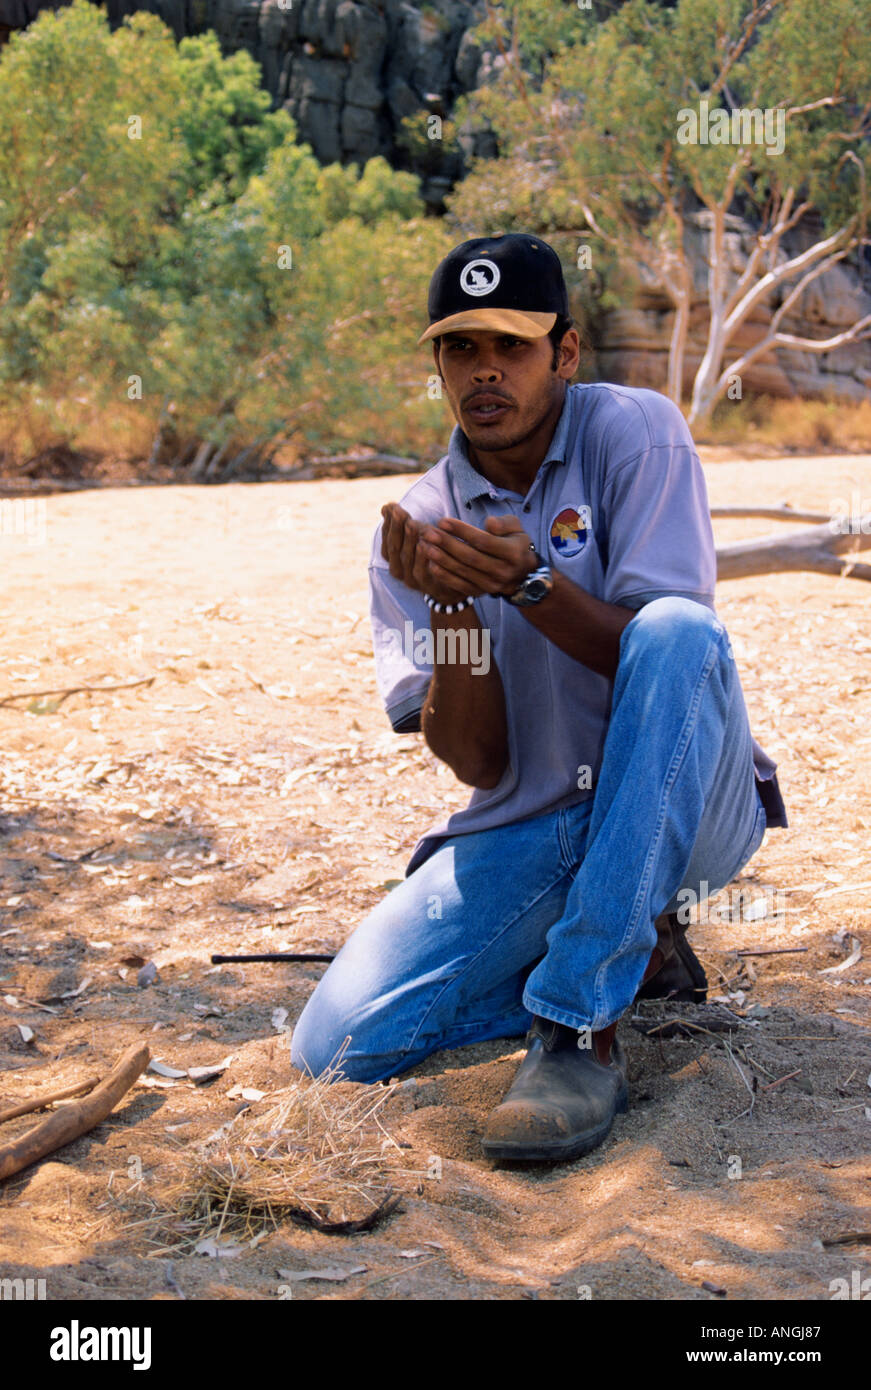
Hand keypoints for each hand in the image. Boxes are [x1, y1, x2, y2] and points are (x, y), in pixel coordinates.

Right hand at [380, 502, 470, 603]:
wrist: (454, 579)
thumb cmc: (434, 552)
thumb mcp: (418, 535)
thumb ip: (403, 523)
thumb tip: (387, 506)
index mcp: (393, 558)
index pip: (387, 539)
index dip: (389, 523)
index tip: (392, 506)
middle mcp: (398, 569)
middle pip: (394, 547)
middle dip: (397, 528)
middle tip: (400, 512)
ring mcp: (411, 579)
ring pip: (406, 558)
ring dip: (409, 540)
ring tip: (412, 524)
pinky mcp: (427, 586)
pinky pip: (422, 572)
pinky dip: (422, 558)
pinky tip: (424, 544)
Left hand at [418, 514, 537, 597]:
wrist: (521, 573)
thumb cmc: (514, 542)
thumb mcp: (516, 528)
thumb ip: (504, 523)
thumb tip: (488, 523)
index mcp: (513, 553)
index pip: (483, 541)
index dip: (462, 531)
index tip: (442, 521)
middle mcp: (503, 571)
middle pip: (470, 557)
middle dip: (446, 544)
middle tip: (428, 532)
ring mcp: (491, 585)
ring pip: (463, 571)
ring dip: (441, 558)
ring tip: (424, 545)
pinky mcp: (481, 593)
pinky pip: (459, 585)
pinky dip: (444, 575)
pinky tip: (430, 564)